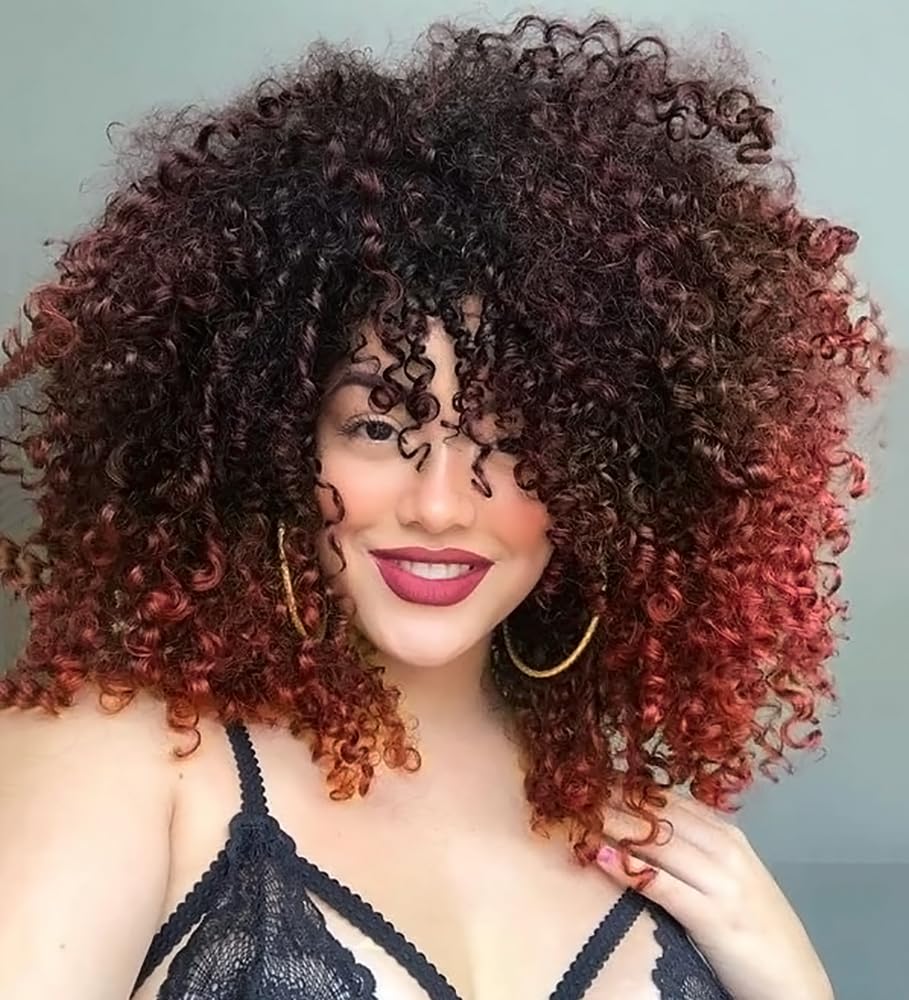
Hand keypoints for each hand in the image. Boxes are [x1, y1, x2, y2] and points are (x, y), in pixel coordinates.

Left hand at [594, 789, 833, 999]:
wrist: (796, 986)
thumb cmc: (758, 932)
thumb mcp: (731, 880)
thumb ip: (698, 852)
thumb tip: (648, 830)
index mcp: (730, 838)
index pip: (671, 801)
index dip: (629, 787)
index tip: (592, 777)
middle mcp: (726, 851)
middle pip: (661, 815)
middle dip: (615, 800)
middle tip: (574, 789)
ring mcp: (722, 883)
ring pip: (659, 842)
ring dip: (614, 825)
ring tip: (578, 813)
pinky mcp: (714, 918)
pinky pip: (663, 885)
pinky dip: (629, 868)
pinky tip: (601, 855)